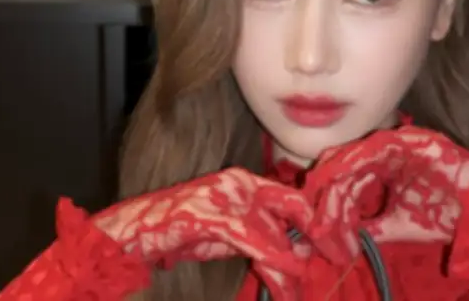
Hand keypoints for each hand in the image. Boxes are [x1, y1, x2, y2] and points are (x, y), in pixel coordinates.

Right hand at [0, 167, 313, 300]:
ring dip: (289, 262)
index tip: (334, 242)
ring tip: (299, 286)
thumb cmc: (179, 233)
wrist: (134, 233)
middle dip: (314, 237)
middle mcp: (238, 183)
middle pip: (289, 208)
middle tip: (334, 258)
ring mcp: (223, 196)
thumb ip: (257, 238)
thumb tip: (289, 254)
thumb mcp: (227, 236)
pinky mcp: (208, 215)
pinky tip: (284, 270)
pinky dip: (269, 254)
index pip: (291, 197)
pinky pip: (247, 236)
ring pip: (271, 228)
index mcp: (244, 182)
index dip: (315, 220)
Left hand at [302, 126, 468, 263]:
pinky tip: (341, 174)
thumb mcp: (398, 224)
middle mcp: (386, 152)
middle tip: (311, 206)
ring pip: (356, 153)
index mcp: (383, 168)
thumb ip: (371, 226)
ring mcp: (397, 143)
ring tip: (321, 193)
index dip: (328, 191)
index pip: (347, 174)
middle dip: (327, 185)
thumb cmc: (443, 215)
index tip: (311, 211)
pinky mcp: (409, 140)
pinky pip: (375, 147)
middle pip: (346, 162)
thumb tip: (341, 237)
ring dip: (337, 175)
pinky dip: (355, 160)